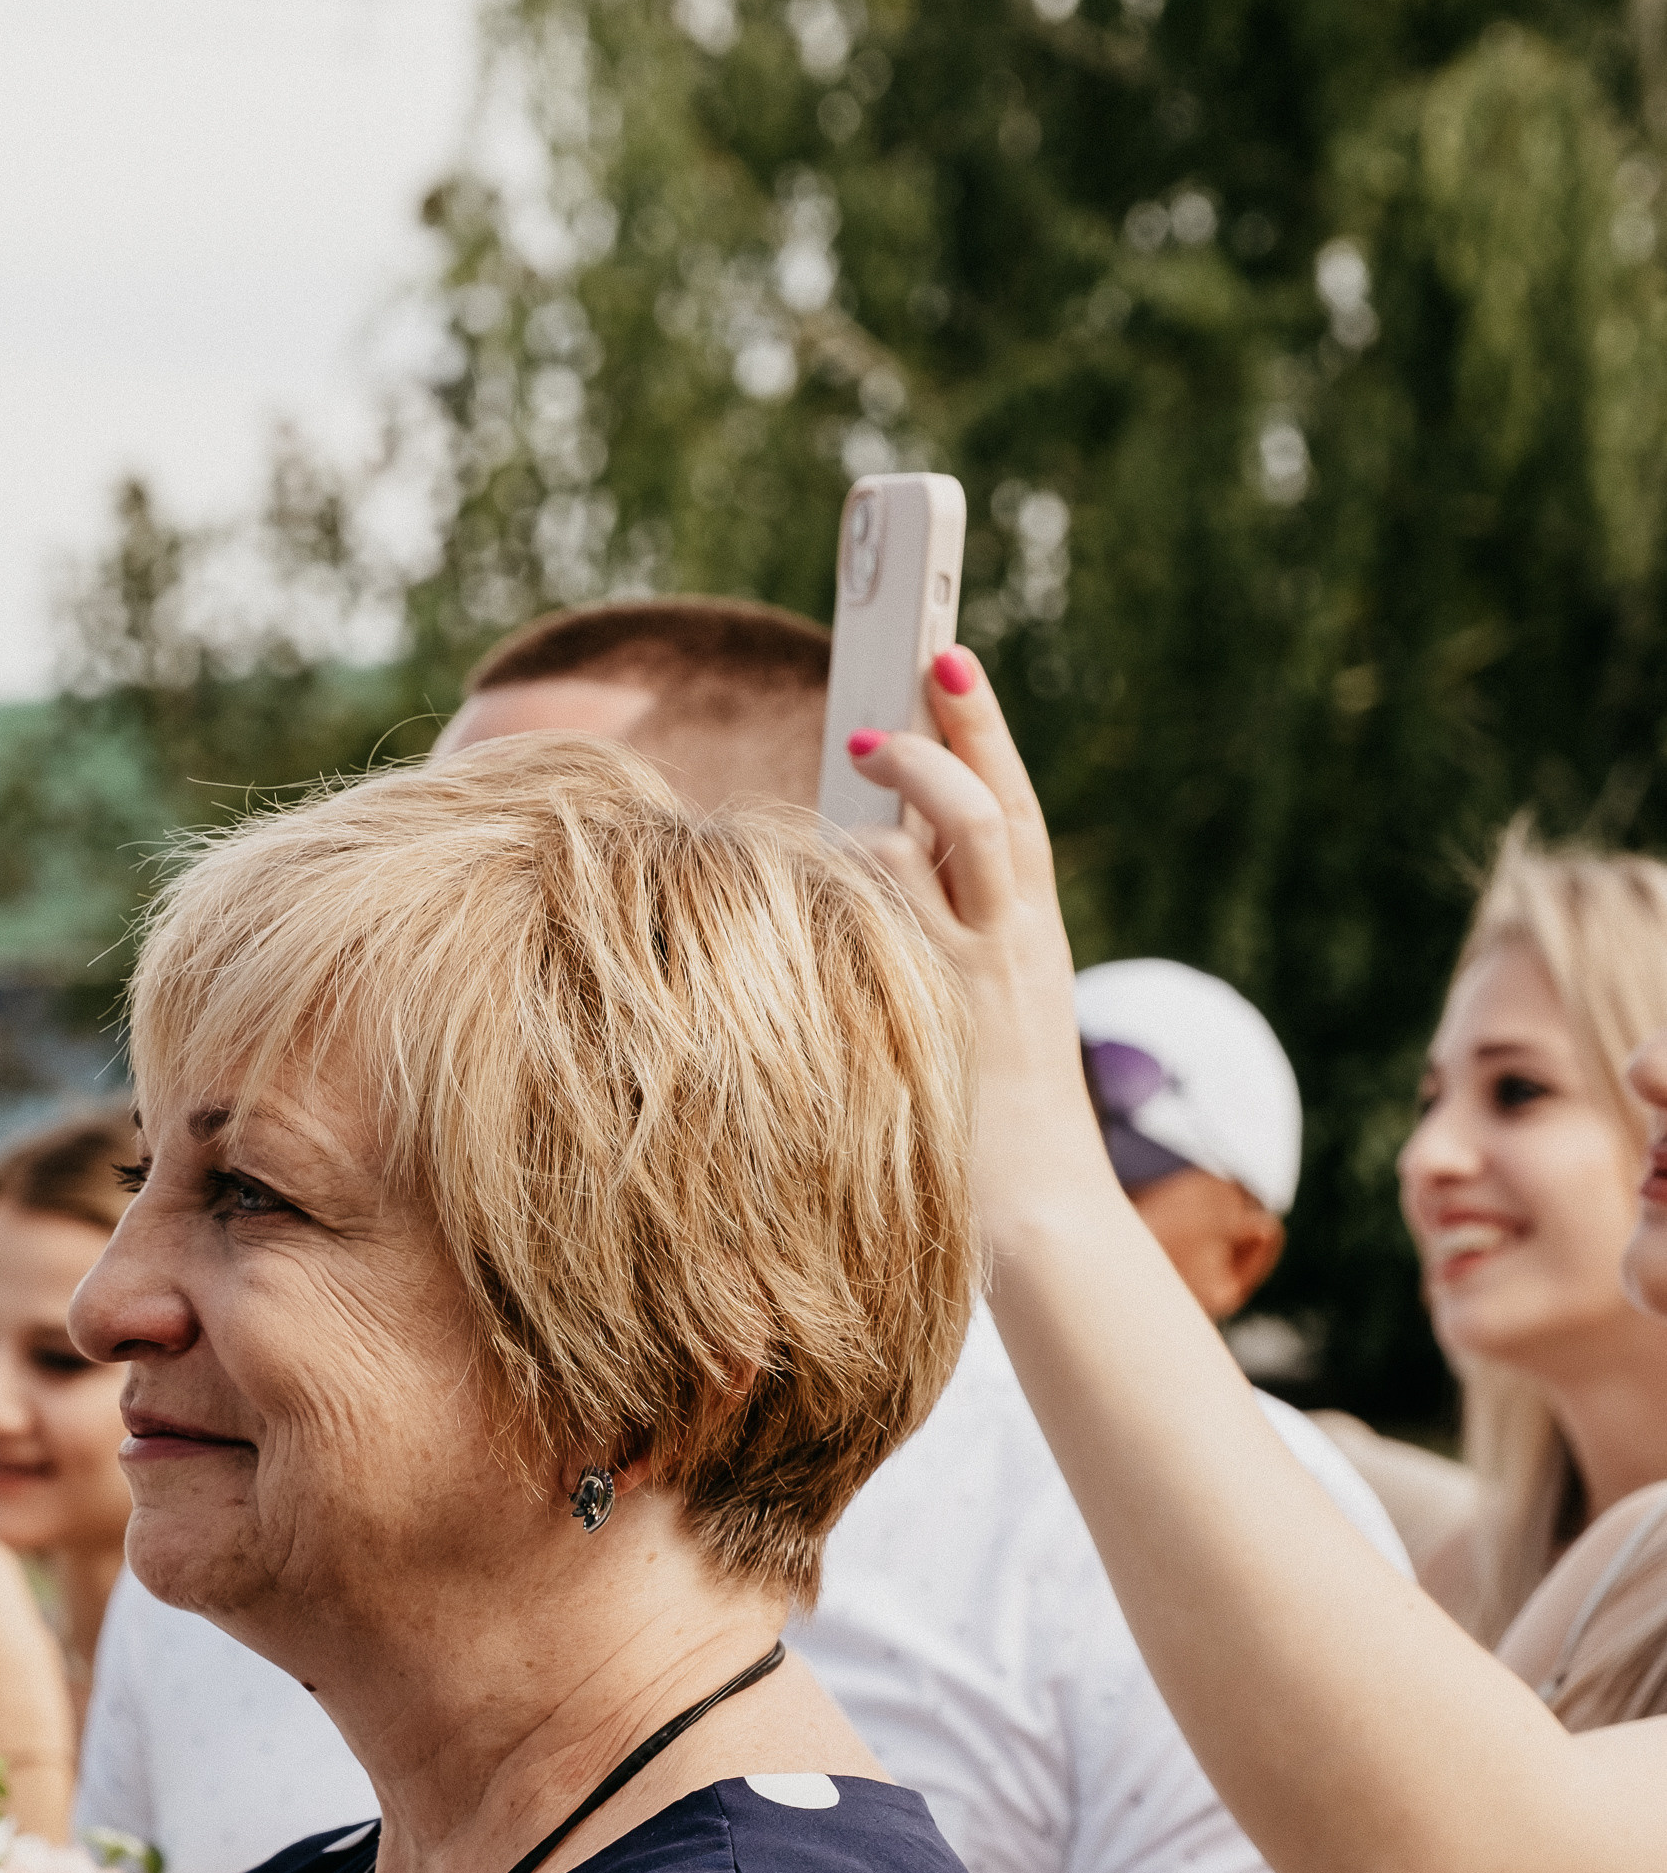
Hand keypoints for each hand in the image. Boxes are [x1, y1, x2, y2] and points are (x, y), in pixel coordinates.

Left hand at [842, 653, 1119, 1248]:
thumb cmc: (995, 1118)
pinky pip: (892, 920)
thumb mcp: (985, 1009)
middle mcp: (1014, 943)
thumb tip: (872, 857)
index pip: (1012, 810)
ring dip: (898, 794)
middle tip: (913, 668)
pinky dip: (862, 876)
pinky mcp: (938, 1014)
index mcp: (1030, 936)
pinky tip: (827, 856)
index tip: (948, 659)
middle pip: (991, 807)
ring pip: (939, 850)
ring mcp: (977, 976)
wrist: (1045, 1213)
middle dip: (955, 729)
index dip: (982, 730)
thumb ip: (944, 935)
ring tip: (860, 750)